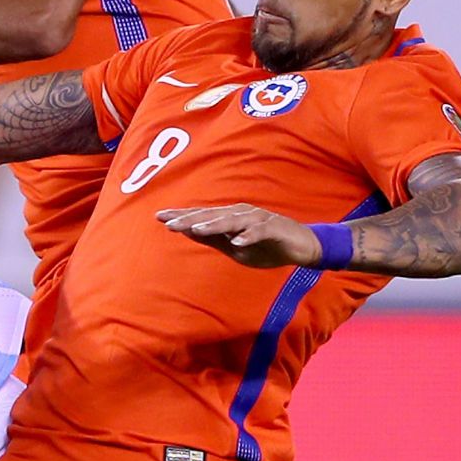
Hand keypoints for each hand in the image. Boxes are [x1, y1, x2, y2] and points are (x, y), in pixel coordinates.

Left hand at [157, 205, 322, 268]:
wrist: (301, 247)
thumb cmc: (266, 246)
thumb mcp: (234, 247)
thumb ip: (213, 239)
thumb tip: (188, 232)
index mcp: (229, 217)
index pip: (201, 216)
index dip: (181, 216)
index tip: (158, 217)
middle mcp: (241, 214)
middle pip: (212, 215)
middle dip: (190, 219)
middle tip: (168, 222)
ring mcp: (257, 220)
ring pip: (232, 221)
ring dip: (214, 225)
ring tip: (196, 230)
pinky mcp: (274, 228)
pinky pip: (259, 232)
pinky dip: (249, 236)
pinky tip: (238, 242)